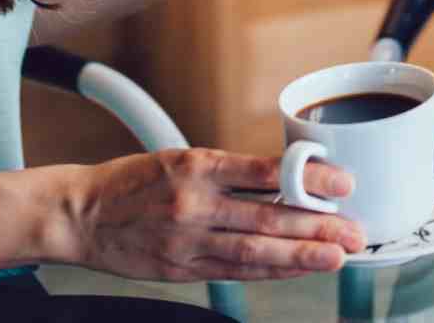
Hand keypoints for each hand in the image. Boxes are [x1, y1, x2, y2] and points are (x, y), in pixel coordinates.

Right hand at [66, 148, 365, 282]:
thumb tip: (284, 183)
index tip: (342, 183)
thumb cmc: (131, 183)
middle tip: (354, 232)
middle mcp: (194, 204)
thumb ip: (227, 173)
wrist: (79, 214)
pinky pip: (235, 272)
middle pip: (268, 218)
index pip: (264, 172)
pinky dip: (271, 273)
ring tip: (337, 256)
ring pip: (255, 252)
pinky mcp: (181, 269)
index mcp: (196, 166)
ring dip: (301, 256)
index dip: (308, 180)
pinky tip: (298, 270)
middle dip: (317, 226)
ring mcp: (188, 241)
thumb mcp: (178, 159)